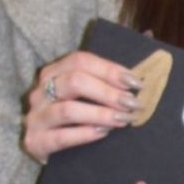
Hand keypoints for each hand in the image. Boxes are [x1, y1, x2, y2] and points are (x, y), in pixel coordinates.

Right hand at [23, 51, 143, 163]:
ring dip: (100, 114)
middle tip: (133, 104)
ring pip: (68, 110)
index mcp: (53, 73)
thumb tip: (148, 34)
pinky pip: (61, 137)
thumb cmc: (75, 116)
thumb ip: (114, 67)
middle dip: (109, 93)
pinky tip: (104, 133)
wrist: (49, 150)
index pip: (80, 61)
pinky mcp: (35, 142)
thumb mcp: (89, 91)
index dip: (109, 69)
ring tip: (124, 120)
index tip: (135, 82)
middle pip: (75, 82)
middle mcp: (40, 91)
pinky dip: (85, 134)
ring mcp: (35, 117)